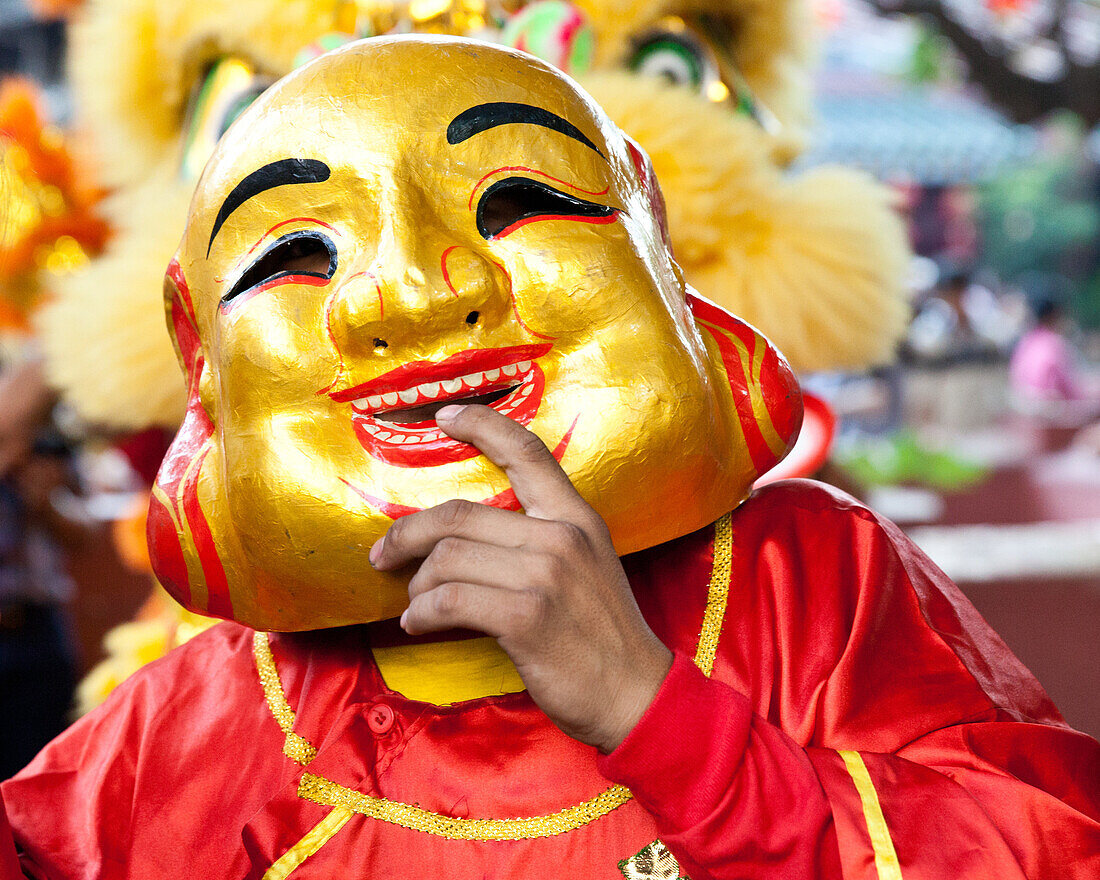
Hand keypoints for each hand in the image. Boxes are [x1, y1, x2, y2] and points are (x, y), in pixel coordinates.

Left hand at [369, 404, 672, 753]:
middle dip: (407, 534)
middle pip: (459, 515)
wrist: (635, 693)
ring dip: (417, 585)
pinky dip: (423, 613)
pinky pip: (450, 600)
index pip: (527, 451)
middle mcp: (560, 536)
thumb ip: (543, 540)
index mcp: (576, 517)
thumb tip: (468, 540)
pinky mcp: (526, 616)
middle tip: (383, 554)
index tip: (444, 415)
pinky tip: (418, 624)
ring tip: (415, 605)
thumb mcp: (588, 567)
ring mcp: (544, 575)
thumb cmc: (604, 634)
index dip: (481, 425)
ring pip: (447, 558)